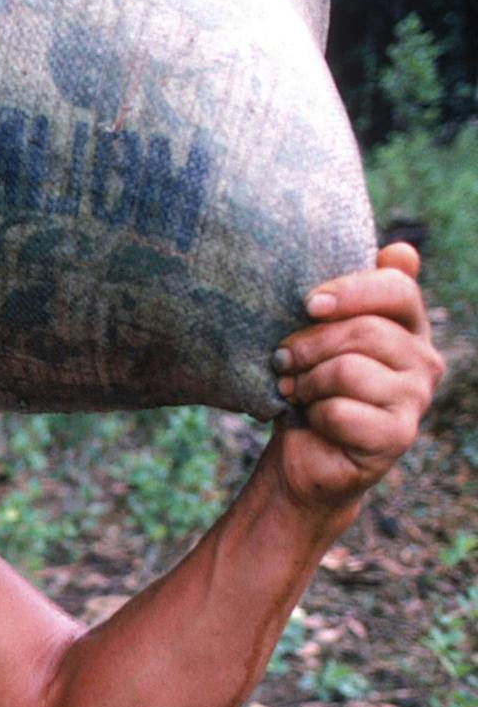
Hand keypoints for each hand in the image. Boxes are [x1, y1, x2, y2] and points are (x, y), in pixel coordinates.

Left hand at [269, 242, 442, 514]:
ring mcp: (416, 399)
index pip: (397, 287)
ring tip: (295, 392)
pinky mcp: (398, 436)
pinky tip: (312, 420)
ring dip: (306, 383)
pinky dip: (313, 415)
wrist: (301, 456)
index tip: (307, 304)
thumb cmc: (309, 388)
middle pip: (363, 331)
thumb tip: (402, 250)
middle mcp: (424, 359)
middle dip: (308, 345)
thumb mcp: (321, 334)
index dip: (350, 291)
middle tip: (282, 362)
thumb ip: (352, 296)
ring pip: (347, 371)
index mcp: (409, 325)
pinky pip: (340, 412)